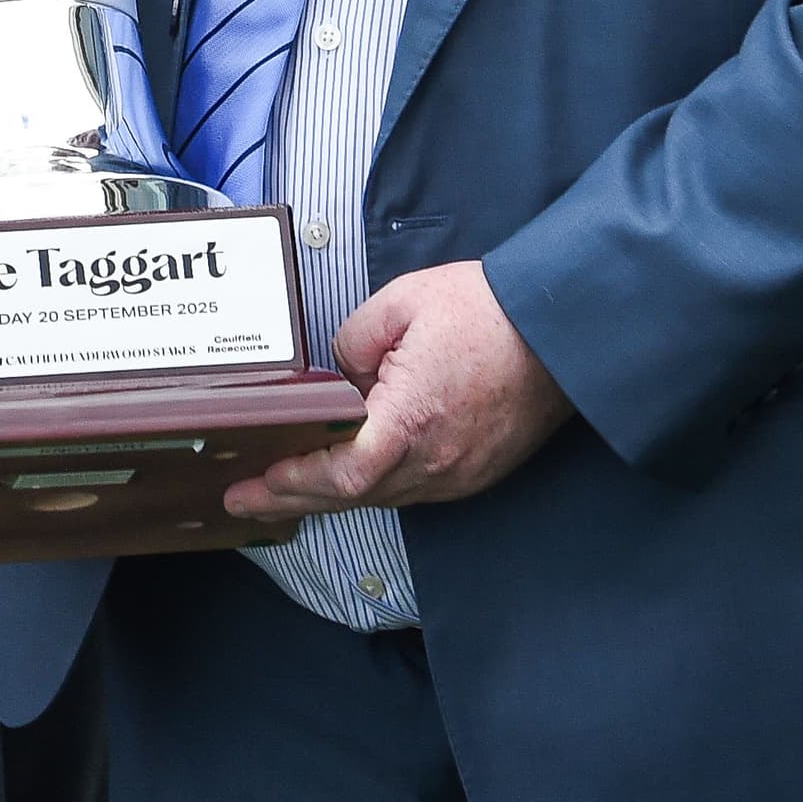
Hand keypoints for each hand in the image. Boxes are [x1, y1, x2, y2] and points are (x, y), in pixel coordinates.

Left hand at [226, 261, 569, 519]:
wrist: (560, 329)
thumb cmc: (489, 313)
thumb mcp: (401, 303)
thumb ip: (351, 341)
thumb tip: (338, 380)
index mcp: (412, 419)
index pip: (343, 472)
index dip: (295, 482)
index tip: (256, 482)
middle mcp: (436, 460)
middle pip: (353, 497)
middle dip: (291, 500)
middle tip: (242, 500)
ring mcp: (459, 473)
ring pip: (380, 498)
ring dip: (329, 498)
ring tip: (281, 492)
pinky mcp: (475, 471)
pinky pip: (411, 489)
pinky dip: (371, 489)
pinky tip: (346, 481)